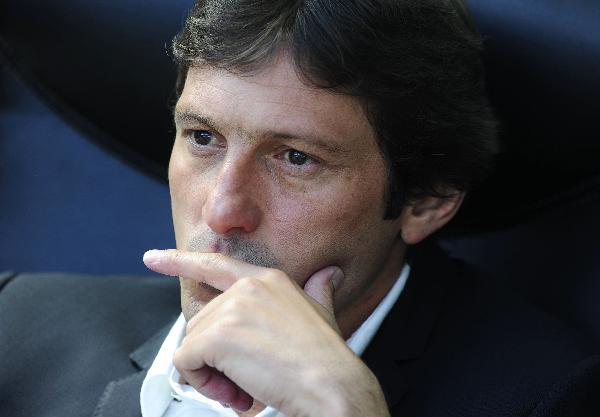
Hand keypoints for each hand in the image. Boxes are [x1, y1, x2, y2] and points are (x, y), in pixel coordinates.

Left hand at [143, 249, 389, 416]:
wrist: (333, 385)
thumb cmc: (327, 356)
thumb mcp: (323, 312)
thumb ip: (320, 289)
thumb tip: (329, 274)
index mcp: (268, 279)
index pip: (215, 264)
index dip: (180, 261)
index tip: (153, 257)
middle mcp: (247, 287)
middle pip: (202, 321)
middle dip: (214, 355)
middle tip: (243, 378)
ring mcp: (232, 309)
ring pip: (193, 344)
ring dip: (211, 373)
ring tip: (243, 387)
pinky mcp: (219, 336)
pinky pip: (186, 362)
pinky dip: (202, 383)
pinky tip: (233, 392)